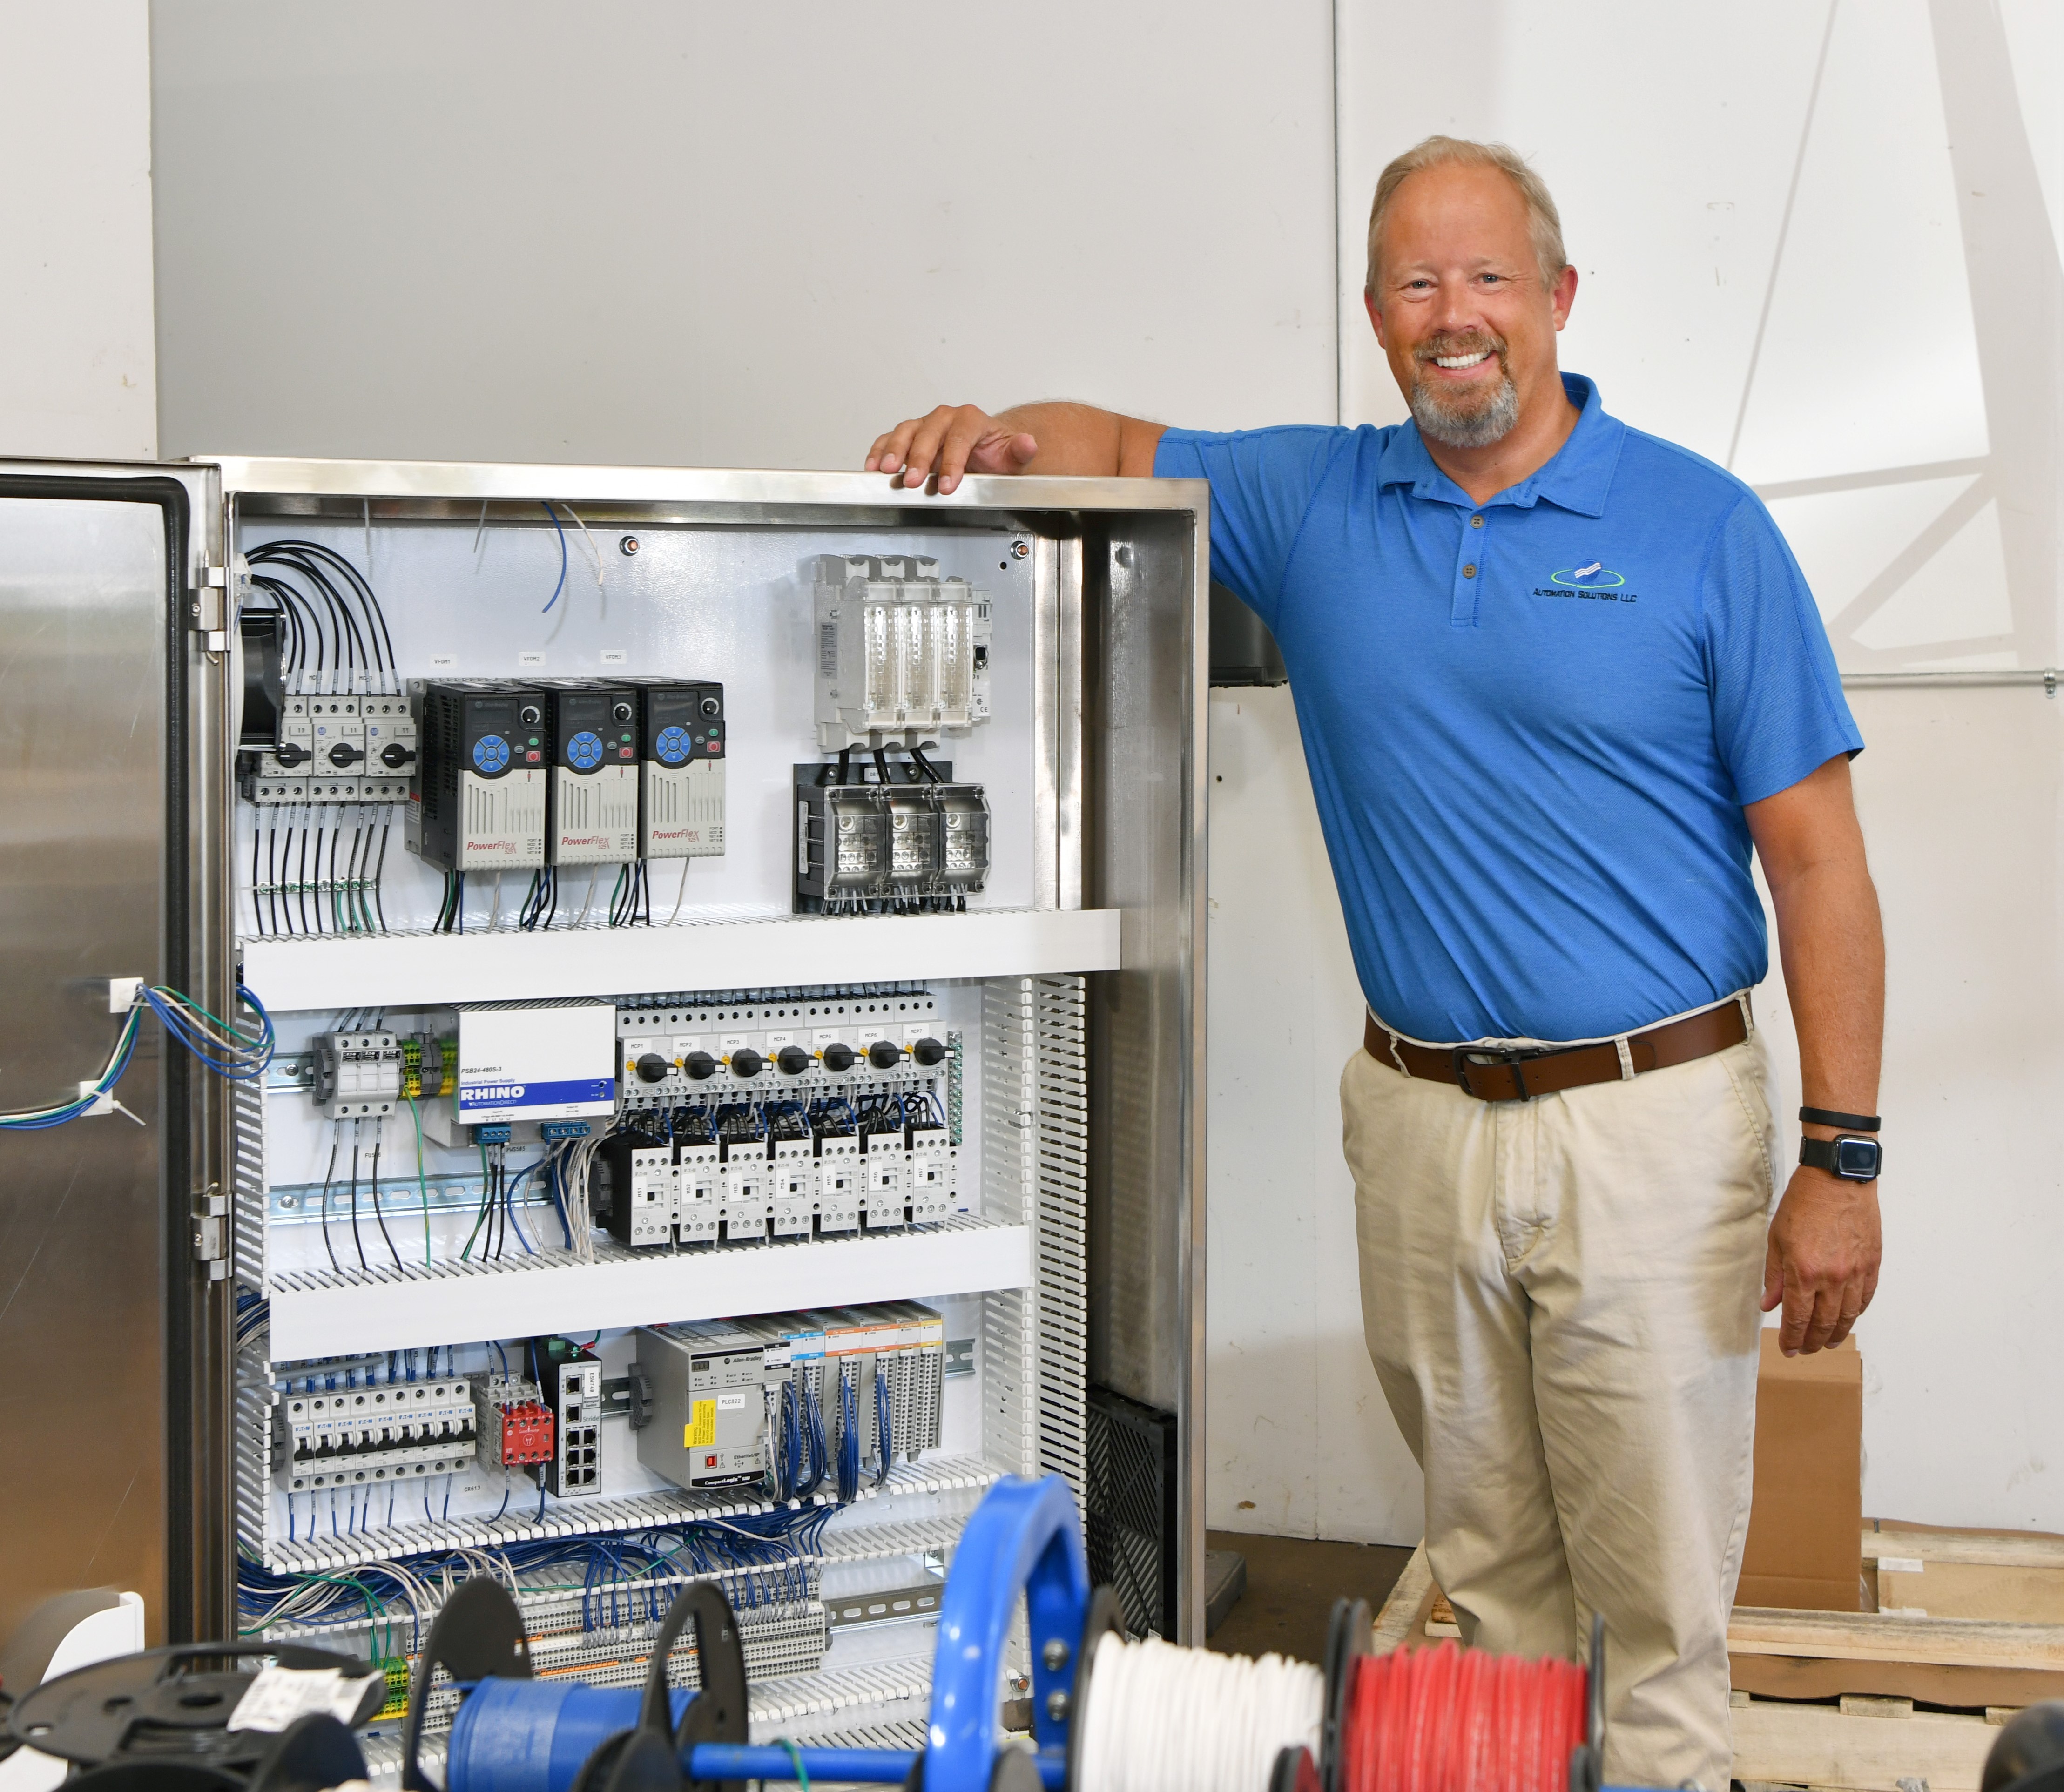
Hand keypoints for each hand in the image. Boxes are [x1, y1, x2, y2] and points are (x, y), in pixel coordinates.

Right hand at [865, 405, 1038, 492]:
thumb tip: (1028, 443)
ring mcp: (925, 425)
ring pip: (906, 432)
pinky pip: (890, 438)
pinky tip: (873, 466)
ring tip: (886, 471)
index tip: (947, 485)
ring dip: (894, 451)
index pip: (959, 439)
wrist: (985, 448)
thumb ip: (1020, 450)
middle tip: (913, 482)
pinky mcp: (910, 435)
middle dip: (919, 459)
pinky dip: (880, 450)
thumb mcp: (1012, 455)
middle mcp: (945, 417)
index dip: (951, 462)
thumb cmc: (995, 453)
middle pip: (928, 433)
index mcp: (970, 419)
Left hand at [1761, 1166, 1880, 1354]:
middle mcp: (1833, 1278)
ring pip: (1847, 1316)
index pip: (1797, 1318)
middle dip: (1811, 1341)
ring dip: (1836, 1334)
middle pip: (1823, 1323)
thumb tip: (1769, 1304)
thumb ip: (1774, 1275)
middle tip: (1804, 1350)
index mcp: (1804, 1272)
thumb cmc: (1804, 1202)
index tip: (1786, 1349)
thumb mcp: (1777, 1237)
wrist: (1839, 1178)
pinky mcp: (1873, 1264)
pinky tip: (1847, 1319)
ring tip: (1826, 1342)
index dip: (1791, 1338)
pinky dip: (1855, 1314)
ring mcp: (1856, 1273)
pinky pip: (1865, 1299)